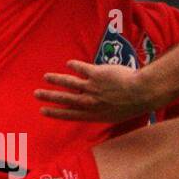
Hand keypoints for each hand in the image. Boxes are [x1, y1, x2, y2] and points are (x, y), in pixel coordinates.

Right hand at [36, 61, 159, 123]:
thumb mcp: (116, 114)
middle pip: (64, 99)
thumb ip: (102, 110)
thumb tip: (92, 106)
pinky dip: (74, 66)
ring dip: (56, 79)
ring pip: (68, 83)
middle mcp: (90, 102)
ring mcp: (92, 88)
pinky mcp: (96, 74)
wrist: (141, 93)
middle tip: (36, 94)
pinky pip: (81, 68)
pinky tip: (69, 64)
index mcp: (95, 115)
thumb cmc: (133, 105)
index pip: (70, 114)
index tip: (43, 111)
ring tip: (46, 77)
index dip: (55, 112)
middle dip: (49, 96)